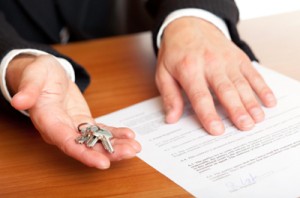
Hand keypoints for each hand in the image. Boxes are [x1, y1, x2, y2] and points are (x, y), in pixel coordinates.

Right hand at [6, 54, 140, 168]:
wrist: (45, 74)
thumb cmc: (39, 74)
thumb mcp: (33, 75)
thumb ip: (28, 89)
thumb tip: (19, 101)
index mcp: (47, 120)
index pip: (65, 141)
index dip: (84, 154)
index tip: (103, 162)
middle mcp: (61, 129)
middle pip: (84, 146)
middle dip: (108, 152)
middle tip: (130, 152)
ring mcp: (73, 127)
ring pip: (95, 141)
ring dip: (116, 145)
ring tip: (135, 146)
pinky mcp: (82, 122)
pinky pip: (99, 131)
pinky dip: (114, 134)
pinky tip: (128, 135)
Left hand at [155, 17, 276, 134]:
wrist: (190, 25)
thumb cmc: (175, 53)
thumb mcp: (163, 73)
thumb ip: (169, 96)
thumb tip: (172, 118)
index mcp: (189, 69)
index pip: (200, 95)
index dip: (208, 114)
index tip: (217, 130)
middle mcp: (210, 63)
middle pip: (225, 90)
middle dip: (236, 109)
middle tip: (245, 126)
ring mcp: (227, 60)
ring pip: (241, 83)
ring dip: (251, 102)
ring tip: (257, 119)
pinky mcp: (238, 57)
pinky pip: (253, 73)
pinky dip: (262, 87)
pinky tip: (269, 101)